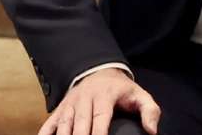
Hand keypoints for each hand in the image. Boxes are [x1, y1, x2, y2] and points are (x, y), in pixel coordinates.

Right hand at [38, 68, 159, 134]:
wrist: (100, 73)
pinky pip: (49, 124)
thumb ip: (150, 111)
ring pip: (64, 124)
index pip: (101, 118)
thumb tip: (152, 131)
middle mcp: (85, 99)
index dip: (99, 134)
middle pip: (80, 124)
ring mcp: (70, 104)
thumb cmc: (122, 90)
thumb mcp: (140, 96)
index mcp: (105, 95)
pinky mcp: (60, 109)